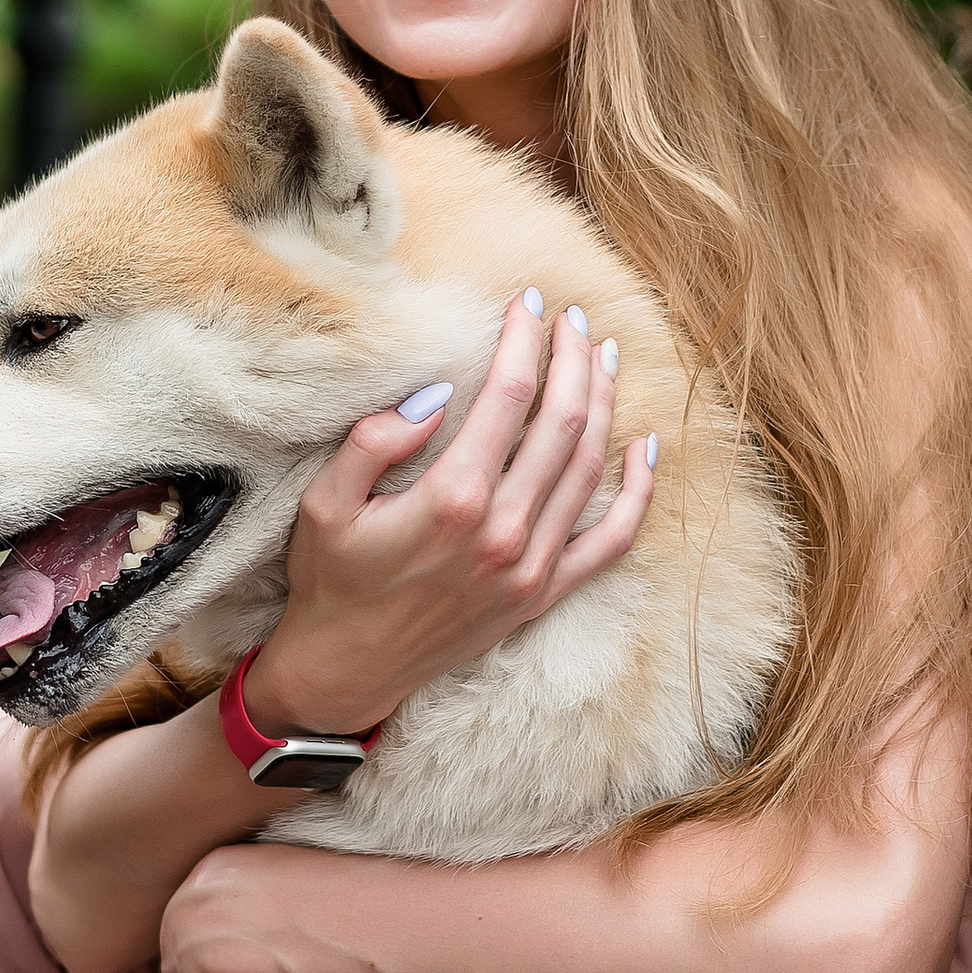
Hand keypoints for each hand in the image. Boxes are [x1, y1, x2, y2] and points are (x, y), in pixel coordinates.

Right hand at [249, 289, 655, 737]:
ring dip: (604, 404)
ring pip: (590, 468)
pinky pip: (610, 541)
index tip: (529, 302)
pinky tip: (646, 448)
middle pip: (562, 423)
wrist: (346, 670)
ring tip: (602, 356)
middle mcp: (503, 532)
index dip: (525, 340)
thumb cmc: (331, 581)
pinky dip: (636, 493)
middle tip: (572, 318)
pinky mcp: (542, 595)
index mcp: (452, 500)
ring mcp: (531, 567)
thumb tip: (436, 394)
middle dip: (572, 358)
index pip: (509, 397)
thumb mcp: (326, 503)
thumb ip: (375, 441)